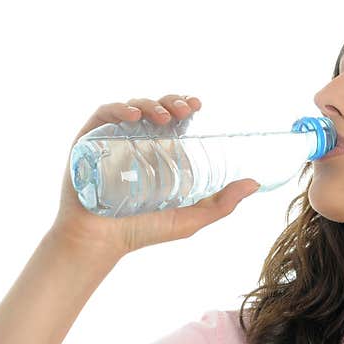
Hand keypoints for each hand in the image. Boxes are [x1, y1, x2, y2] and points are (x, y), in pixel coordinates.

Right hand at [51, 94, 259, 258]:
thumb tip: (255, 183)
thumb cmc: (144, 230)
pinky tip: (133, 116)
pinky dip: (119, 108)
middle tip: (184, 110)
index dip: (186, 106)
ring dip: (150, 104)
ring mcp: (113, 139)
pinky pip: (104, 114)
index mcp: (160, 152)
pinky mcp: (89, 140)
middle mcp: (138, 141)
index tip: (198, 106)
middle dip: (171, 102)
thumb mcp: (190, 217)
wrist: (101, 241)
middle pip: (156, 109)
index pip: (175, 120)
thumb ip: (222, 203)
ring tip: (164, 117)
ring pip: (132, 107)